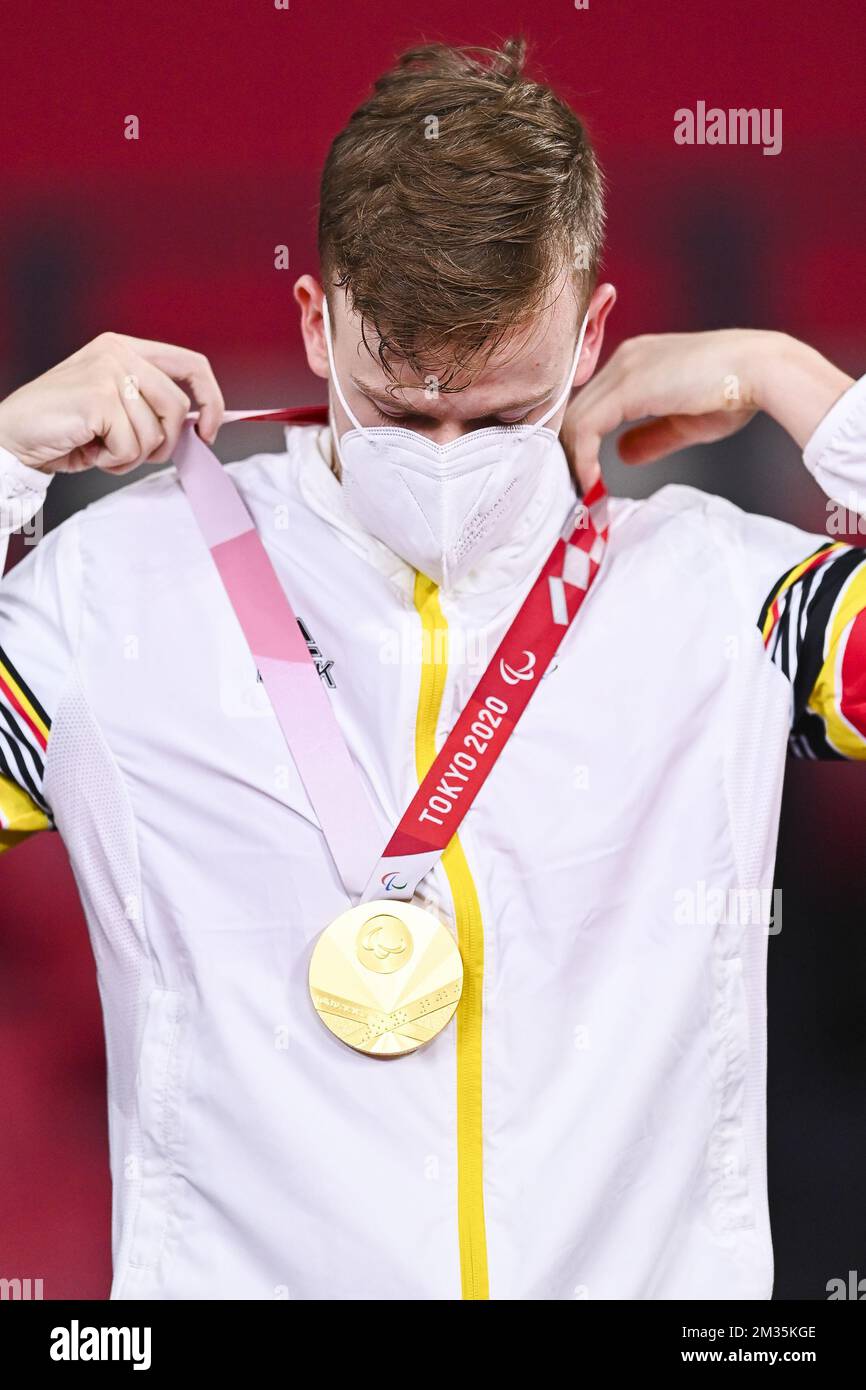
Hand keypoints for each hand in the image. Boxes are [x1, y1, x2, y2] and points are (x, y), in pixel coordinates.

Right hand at [0, 332, 225, 474]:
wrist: (14, 436)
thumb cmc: (64, 427)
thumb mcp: (116, 407)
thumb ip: (153, 404)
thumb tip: (201, 426)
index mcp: (126, 349)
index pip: (191, 365)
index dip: (212, 401)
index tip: (209, 432)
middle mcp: (119, 354)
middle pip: (179, 407)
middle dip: (164, 443)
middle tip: (135, 454)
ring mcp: (108, 373)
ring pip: (155, 432)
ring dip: (132, 456)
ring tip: (102, 448)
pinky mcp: (98, 398)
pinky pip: (131, 447)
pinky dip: (114, 461)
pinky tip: (91, 450)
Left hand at [561, 329, 767, 492]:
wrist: (760, 370)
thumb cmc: (734, 392)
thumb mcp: (684, 423)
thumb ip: (651, 437)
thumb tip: (623, 454)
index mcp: (636, 361)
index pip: (592, 403)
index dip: (583, 441)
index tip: (587, 474)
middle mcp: (624, 359)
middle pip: (577, 409)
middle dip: (571, 452)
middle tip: (576, 489)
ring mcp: (623, 369)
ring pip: (575, 419)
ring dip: (573, 460)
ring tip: (583, 492)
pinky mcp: (626, 386)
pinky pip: (587, 426)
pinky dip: (583, 457)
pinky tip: (592, 481)